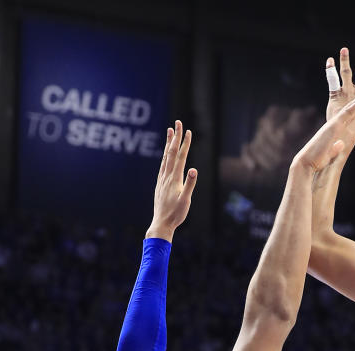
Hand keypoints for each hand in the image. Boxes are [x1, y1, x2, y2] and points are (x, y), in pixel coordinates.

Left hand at [148, 120, 196, 239]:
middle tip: (178, 123)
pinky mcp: (160, 183)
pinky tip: (166, 154)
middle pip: (171, 152)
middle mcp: (167, 175)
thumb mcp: (186, 200)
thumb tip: (194, 169)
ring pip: (165, 157)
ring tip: (169, 131)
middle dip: (175, 137)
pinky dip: (165, 155)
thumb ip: (189, 184)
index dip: (184, 143)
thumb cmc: (176, 213)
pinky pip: (162, 165)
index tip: (187, 131)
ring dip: (168, 143)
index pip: (180, 156)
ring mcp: (162, 179)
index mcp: (174, 178)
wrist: (161, 223)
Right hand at [294, 85, 354, 171]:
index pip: (350, 117)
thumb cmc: (317, 159)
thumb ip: (336, 147)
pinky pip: (348, 112)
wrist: (307, 161)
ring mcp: (335, 123)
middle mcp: (336, 123)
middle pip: (353, 109)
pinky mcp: (335, 125)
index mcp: (335, 130)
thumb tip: (340, 144)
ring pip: (352, 107)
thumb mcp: (330, 152)